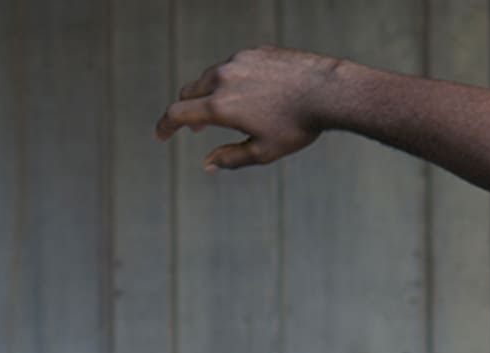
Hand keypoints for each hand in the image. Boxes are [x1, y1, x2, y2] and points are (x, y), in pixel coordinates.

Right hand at [155, 46, 334, 170]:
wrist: (328, 91)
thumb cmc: (298, 126)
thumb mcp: (264, 152)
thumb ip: (231, 158)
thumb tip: (206, 164)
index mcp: (220, 106)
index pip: (177, 114)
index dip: (164, 126)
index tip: (160, 135)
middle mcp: (223, 78)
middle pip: (189, 92)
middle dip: (187, 111)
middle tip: (195, 128)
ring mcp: (238, 60)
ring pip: (211, 77)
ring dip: (210, 95)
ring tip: (227, 112)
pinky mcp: (255, 51)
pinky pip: (234, 66)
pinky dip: (233, 81)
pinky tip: (253, 94)